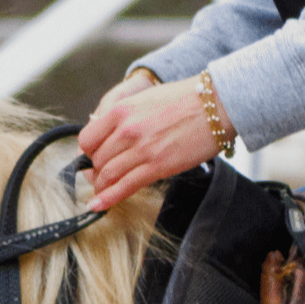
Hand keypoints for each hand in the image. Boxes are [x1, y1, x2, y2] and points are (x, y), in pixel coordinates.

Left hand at [77, 73, 225, 208]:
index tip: (95, 157)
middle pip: (97, 160)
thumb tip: (100, 125)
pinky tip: (99, 206)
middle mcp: (127, 129)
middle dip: (97, 171)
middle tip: (101, 177)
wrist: (216, 105)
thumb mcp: (145, 98)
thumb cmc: (185, 99)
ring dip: (102, 187)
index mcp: (122, 110)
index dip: (89, 152)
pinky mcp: (158, 167)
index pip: (88, 139)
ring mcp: (142, 149)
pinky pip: (125, 187)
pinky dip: (108, 199)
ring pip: (108, 175)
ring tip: (102, 192)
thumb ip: (122, 113)